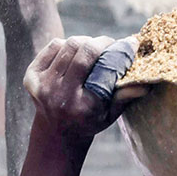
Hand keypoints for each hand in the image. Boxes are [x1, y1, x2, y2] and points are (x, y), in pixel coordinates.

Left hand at [22, 35, 146, 145]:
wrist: (55, 133)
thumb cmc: (90, 120)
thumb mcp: (110, 115)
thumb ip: (125, 97)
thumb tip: (146, 82)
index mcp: (84, 106)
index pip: (105, 69)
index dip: (120, 52)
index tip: (130, 44)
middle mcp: (61, 96)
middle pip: (85, 51)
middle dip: (102, 42)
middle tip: (110, 43)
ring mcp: (43, 85)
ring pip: (69, 45)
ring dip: (85, 42)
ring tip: (93, 49)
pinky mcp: (30, 77)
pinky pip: (54, 46)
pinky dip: (67, 45)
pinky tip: (74, 54)